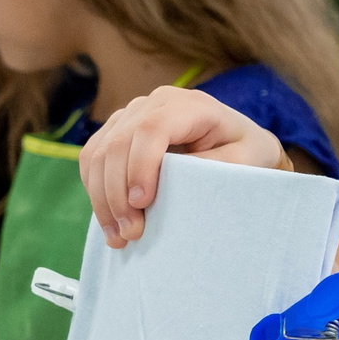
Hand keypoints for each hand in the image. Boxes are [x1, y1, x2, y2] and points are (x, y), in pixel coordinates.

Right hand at [79, 86, 284, 247]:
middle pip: (117, 144)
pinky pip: (92, 159)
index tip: (142, 203)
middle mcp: (152, 103)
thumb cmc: (245, 150)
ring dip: (102, 198)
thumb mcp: (244, 159)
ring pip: (98, 154)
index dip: (140, 166)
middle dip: (117, 193)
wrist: (238, 139)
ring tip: (118, 235)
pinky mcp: (116, 131)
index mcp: (187, 104)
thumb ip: (213, 167)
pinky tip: (109, 221)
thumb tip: (172, 183)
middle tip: (130, 232)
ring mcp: (130, 115)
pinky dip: (96, 192)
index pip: (151, 130)